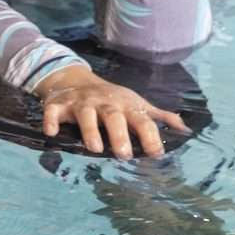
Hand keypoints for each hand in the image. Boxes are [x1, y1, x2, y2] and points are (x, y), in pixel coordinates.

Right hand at [40, 65, 189, 158]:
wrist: (73, 79)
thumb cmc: (110, 99)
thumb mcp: (135, 104)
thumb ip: (158, 117)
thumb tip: (184, 129)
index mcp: (126, 105)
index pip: (142, 120)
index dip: (150, 137)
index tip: (156, 154)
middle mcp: (104, 103)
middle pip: (114, 116)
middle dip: (119, 135)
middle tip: (124, 156)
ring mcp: (81, 103)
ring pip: (85, 115)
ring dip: (90, 131)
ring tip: (95, 149)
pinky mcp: (58, 104)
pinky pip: (52, 112)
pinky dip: (50, 121)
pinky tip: (51, 133)